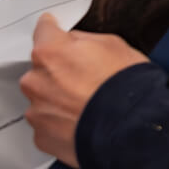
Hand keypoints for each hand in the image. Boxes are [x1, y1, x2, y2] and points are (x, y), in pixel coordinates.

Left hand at [21, 13, 148, 167]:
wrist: (133, 129)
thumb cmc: (127, 84)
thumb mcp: (115, 46)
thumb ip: (85, 41)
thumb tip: (74, 44)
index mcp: (50, 53)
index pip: (44, 31)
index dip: (55, 32)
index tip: (58, 33)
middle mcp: (35, 81)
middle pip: (41, 70)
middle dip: (58, 73)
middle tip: (86, 80)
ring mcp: (37, 111)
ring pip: (43, 100)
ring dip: (59, 101)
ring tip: (88, 107)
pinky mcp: (42, 138)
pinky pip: (49, 125)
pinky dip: (62, 124)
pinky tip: (84, 124)